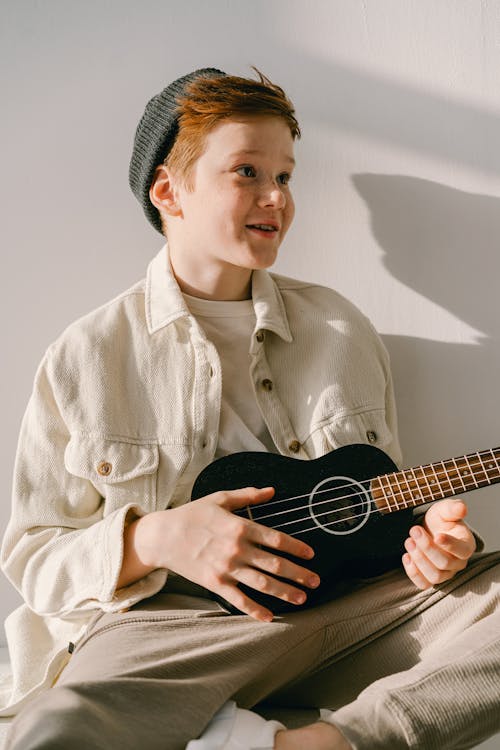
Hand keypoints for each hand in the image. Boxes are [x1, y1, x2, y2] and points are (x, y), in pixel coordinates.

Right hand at [140, 487, 318, 621]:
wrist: (163, 536)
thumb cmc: (192, 514)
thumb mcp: (220, 498)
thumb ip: (248, 495)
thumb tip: (271, 491)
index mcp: (239, 526)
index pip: (276, 539)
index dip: (296, 548)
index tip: (310, 555)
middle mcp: (236, 549)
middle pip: (274, 564)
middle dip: (298, 574)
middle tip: (315, 581)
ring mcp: (226, 568)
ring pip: (262, 583)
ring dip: (284, 592)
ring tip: (302, 598)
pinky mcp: (215, 583)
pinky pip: (239, 600)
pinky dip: (255, 610)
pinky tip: (270, 617)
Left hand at [402, 498, 475, 588]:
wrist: (430, 529)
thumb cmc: (441, 521)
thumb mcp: (445, 510)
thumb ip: (453, 508)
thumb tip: (462, 507)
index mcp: (466, 545)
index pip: (462, 550)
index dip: (450, 545)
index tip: (437, 535)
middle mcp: (457, 563)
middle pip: (444, 563)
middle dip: (427, 547)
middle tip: (414, 530)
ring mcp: (444, 573)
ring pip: (435, 576)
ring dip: (419, 560)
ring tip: (408, 542)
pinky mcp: (430, 579)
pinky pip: (423, 584)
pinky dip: (413, 573)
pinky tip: (406, 556)